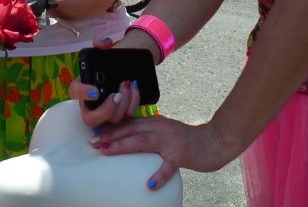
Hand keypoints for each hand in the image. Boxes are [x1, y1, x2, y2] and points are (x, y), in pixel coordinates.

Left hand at [37, 0, 113, 19]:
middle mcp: (58, 11)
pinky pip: (59, 15)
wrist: (99, 0)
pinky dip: (59, 10)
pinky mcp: (69, 20)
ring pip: (52, 11)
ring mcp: (64, 17)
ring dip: (52, 5)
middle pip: (46, 5)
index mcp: (57, 1)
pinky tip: (65, 3)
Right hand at [69, 38, 139, 125]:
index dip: (82, 94)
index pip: (74, 93)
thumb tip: (103, 42)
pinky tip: (135, 89)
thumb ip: (101, 42)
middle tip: (116, 95)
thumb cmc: (110, 61)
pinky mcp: (120, 115)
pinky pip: (126, 118)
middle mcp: (91, 104)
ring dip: (123, 104)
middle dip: (105, 110)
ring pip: (112, 120)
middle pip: (91, 119)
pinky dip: (133, 104)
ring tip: (128, 85)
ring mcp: (106, 113)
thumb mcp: (105, 49)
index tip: (95, 91)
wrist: (127, 67)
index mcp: (82, 86)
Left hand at [87, 114, 226, 189]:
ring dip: (123, 145)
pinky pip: (168, 166)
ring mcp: (171, 140)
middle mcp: (161, 127)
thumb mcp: (166, 132)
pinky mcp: (182, 154)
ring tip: (107, 150)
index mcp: (156, 122)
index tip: (94, 132)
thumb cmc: (188, 140)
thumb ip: (149, 133)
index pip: (129, 122)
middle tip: (93, 141)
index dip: (111, 127)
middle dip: (110, 134)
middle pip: (131, 129)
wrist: (215, 141)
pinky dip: (158, 175)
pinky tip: (149, 185)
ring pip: (143, 141)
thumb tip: (128, 141)